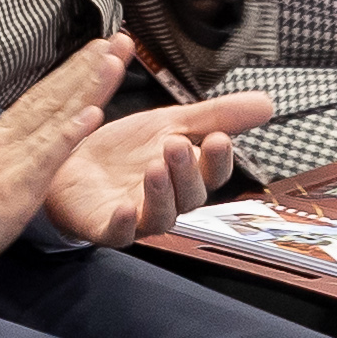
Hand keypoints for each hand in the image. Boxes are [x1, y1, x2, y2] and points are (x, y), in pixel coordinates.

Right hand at [0, 39, 133, 272]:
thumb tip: (6, 144)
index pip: (39, 97)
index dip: (68, 73)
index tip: (93, 52)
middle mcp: (7, 139)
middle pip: (53, 96)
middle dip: (86, 67)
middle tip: (116, 40)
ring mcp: (13, 158)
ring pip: (55, 114)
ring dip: (87, 86)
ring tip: (112, 61)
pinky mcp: (17, 184)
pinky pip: (48, 155)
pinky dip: (71, 132)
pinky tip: (94, 113)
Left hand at [45, 83, 278, 248]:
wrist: (67, 160)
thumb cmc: (123, 149)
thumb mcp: (169, 122)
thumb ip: (215, 116)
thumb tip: (269, 104)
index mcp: (185, 176)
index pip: (213, 173)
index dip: (219, 159)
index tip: (220, 137)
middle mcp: (166, 200)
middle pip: (189, 196)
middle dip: (187, 171)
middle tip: (176, 144)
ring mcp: (136, 217)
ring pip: (160, 216)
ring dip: (162, 193)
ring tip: (154, 167)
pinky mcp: (104, 227)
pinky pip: (118, 234)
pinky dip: (124, 224)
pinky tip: (125, 207)